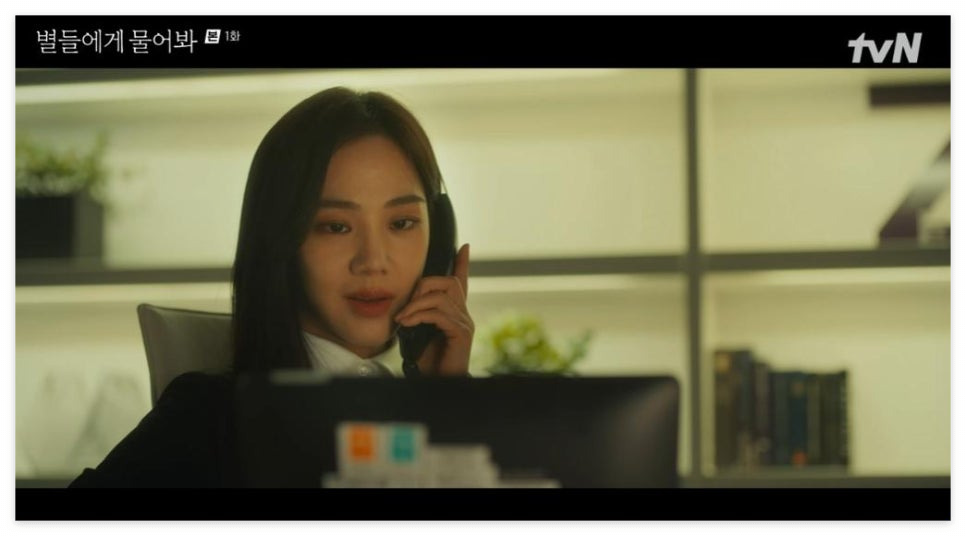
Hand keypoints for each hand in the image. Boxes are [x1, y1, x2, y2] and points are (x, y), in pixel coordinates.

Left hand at [394, 243, 473, 375]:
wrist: (437, 385)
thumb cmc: (428, 364)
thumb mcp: (420, 334)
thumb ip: (418, 317)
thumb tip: (404, 306)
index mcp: (455, 313)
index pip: (461, 282)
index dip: (463, 263)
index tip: (464, 246)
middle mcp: (464, 315)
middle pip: (448, 282)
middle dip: (423, 285)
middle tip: (406, 304)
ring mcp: (465, 323)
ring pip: (441, 296)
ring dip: (416, 304)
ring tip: (403, 317)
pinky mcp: (461, 333)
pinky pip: (438, 313)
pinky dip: (419, 315)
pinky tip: (408, 323)